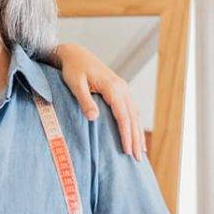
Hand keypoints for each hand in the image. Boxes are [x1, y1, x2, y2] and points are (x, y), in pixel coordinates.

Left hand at [55, 42, 145, 159]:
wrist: (75, 54)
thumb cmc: (73, 69)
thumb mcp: (75, 84)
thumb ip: (84, 100)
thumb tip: (94, 118)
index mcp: (112, 87)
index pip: (123, 116)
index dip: (126, 134)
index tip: (127, 151)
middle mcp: (121, 87)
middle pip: (132, 117)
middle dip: (135, 138)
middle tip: (137, 159)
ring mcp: (122, 88)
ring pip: (134, 114)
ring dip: (138, 133)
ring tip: (141, 152)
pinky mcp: (120, 89)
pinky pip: (131, 109)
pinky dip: (135, 123)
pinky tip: (135, 134)